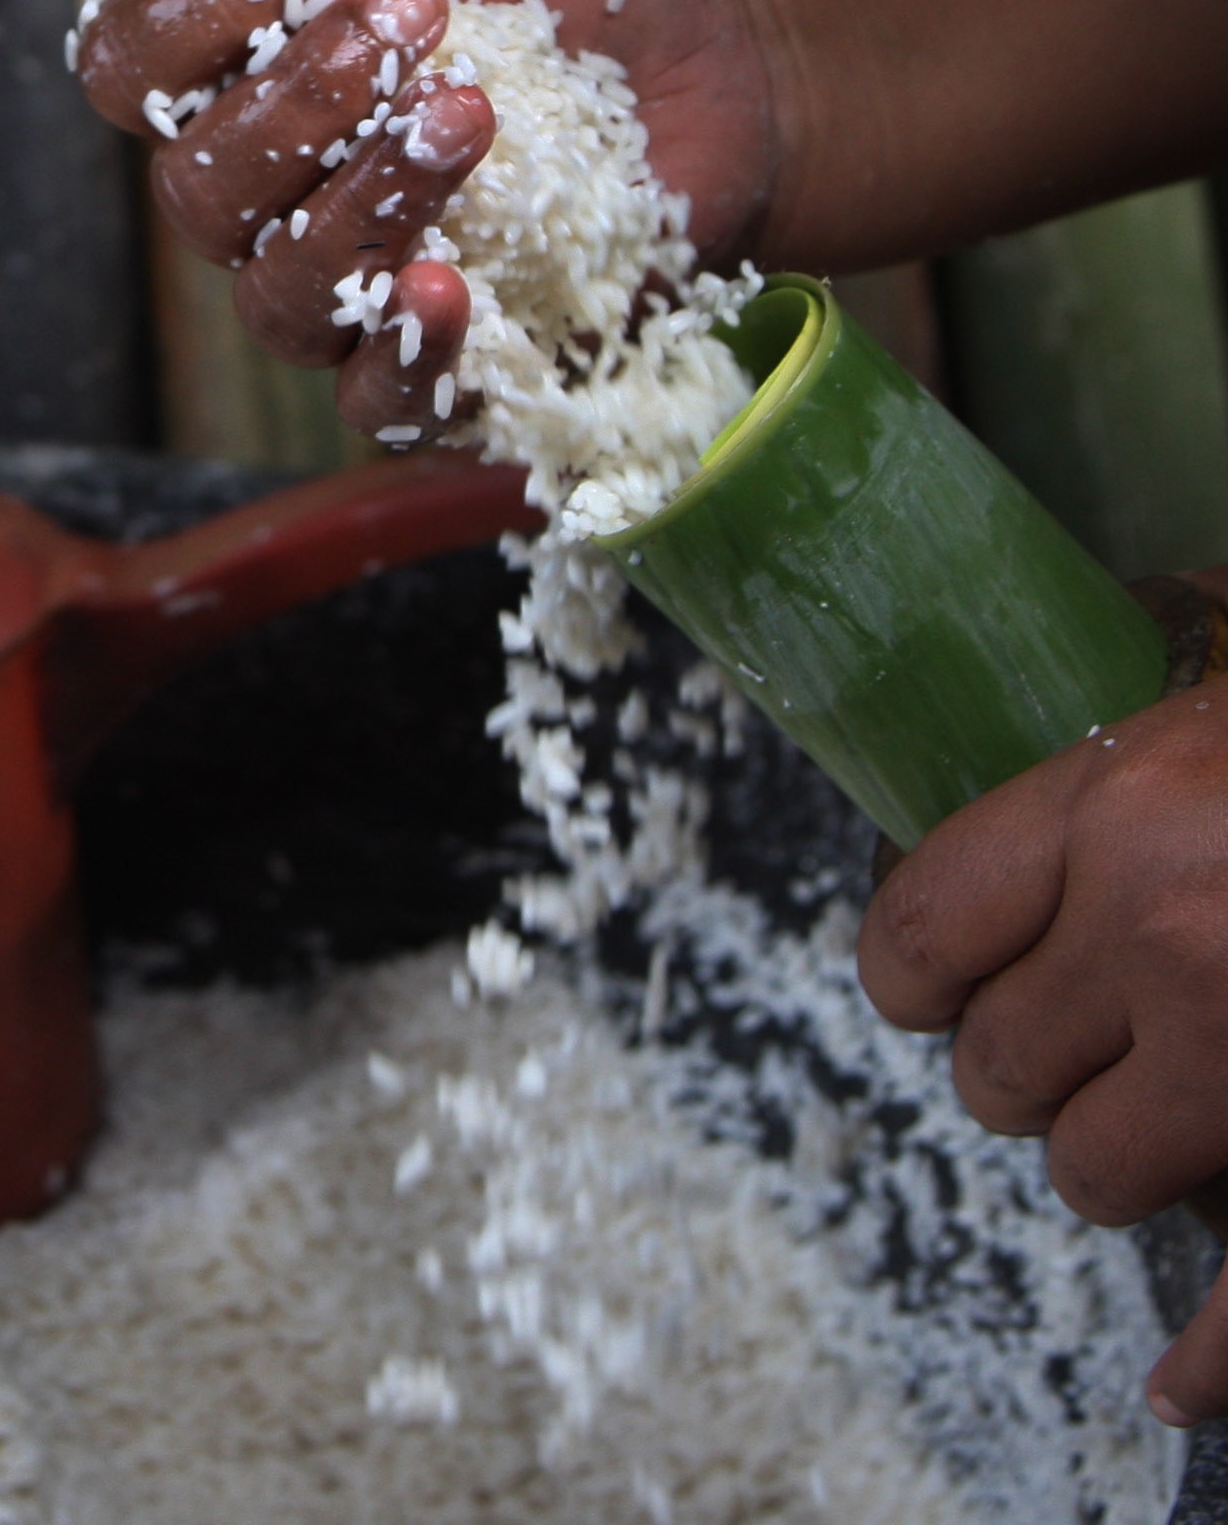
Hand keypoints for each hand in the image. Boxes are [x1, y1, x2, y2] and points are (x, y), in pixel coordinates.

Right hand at [75, 0, 789, 438]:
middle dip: (299, 96)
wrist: (726, 63)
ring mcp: (346, 300)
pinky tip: (448, 285)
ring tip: (465, 110)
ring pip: (279, 291)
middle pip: (196, 189)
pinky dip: (403, 352)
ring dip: (360, 197)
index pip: (128, 70)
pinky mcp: (442, 375)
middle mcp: (264, 204)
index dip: (196, 14)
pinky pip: (375, 402)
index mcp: (234, 80)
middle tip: (415, 7)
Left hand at [858, 674, 1227, 1427]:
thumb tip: (1025, 860)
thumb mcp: (1218, 729)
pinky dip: (1209, 1358)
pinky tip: (1175, 1385)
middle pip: (998, 1065)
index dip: (917, 980)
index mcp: (1119, 806)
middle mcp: (1164, 925)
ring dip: (1120, 1158)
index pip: (920, 931)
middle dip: (1034, 1069)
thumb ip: (1121, 789)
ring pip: (1092, 1172)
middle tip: (1090, 1048)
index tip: (938, 992)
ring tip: (1179, 1110)